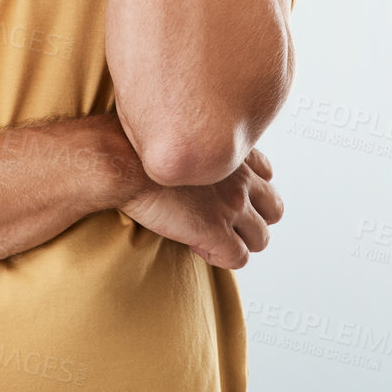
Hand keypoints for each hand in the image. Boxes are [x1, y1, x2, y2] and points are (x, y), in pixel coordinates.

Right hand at [119, 147, 283, 268]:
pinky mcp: (215, 230)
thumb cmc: (132, 144)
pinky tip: (197, 247)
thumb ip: (195, 145)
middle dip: (253, 219)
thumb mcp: (176, 132)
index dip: (248, 189)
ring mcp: (231, 205)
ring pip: (261, 238)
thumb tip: (182, 153)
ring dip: (239, 242)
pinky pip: (238, 258)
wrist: (117, 159)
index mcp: (231, 152)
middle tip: (223, 222)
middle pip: (273, 208)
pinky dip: (221, 258)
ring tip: (209, 239)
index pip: (266, 172)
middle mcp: (239, 177)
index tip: (222, 194)